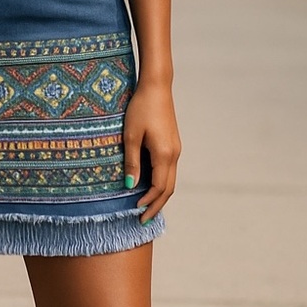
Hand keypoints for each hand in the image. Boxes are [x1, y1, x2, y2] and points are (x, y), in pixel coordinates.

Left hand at [123, 82, 180, 222]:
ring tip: (147, 207)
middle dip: (156, 205)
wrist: (156, 87)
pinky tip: (150, 185)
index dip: (148, 202)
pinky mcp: (173, 143)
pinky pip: (169, 169)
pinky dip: (161, 182)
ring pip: (170, 180)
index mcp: (164, 154)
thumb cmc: (140, 108)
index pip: (159, 188)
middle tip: (143, 219)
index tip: (135, 211)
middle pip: (168, 188)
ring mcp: (175, 149)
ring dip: (160, 195)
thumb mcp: (131, 135)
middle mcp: (174, 154)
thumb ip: (132, 161)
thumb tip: (130, 186)